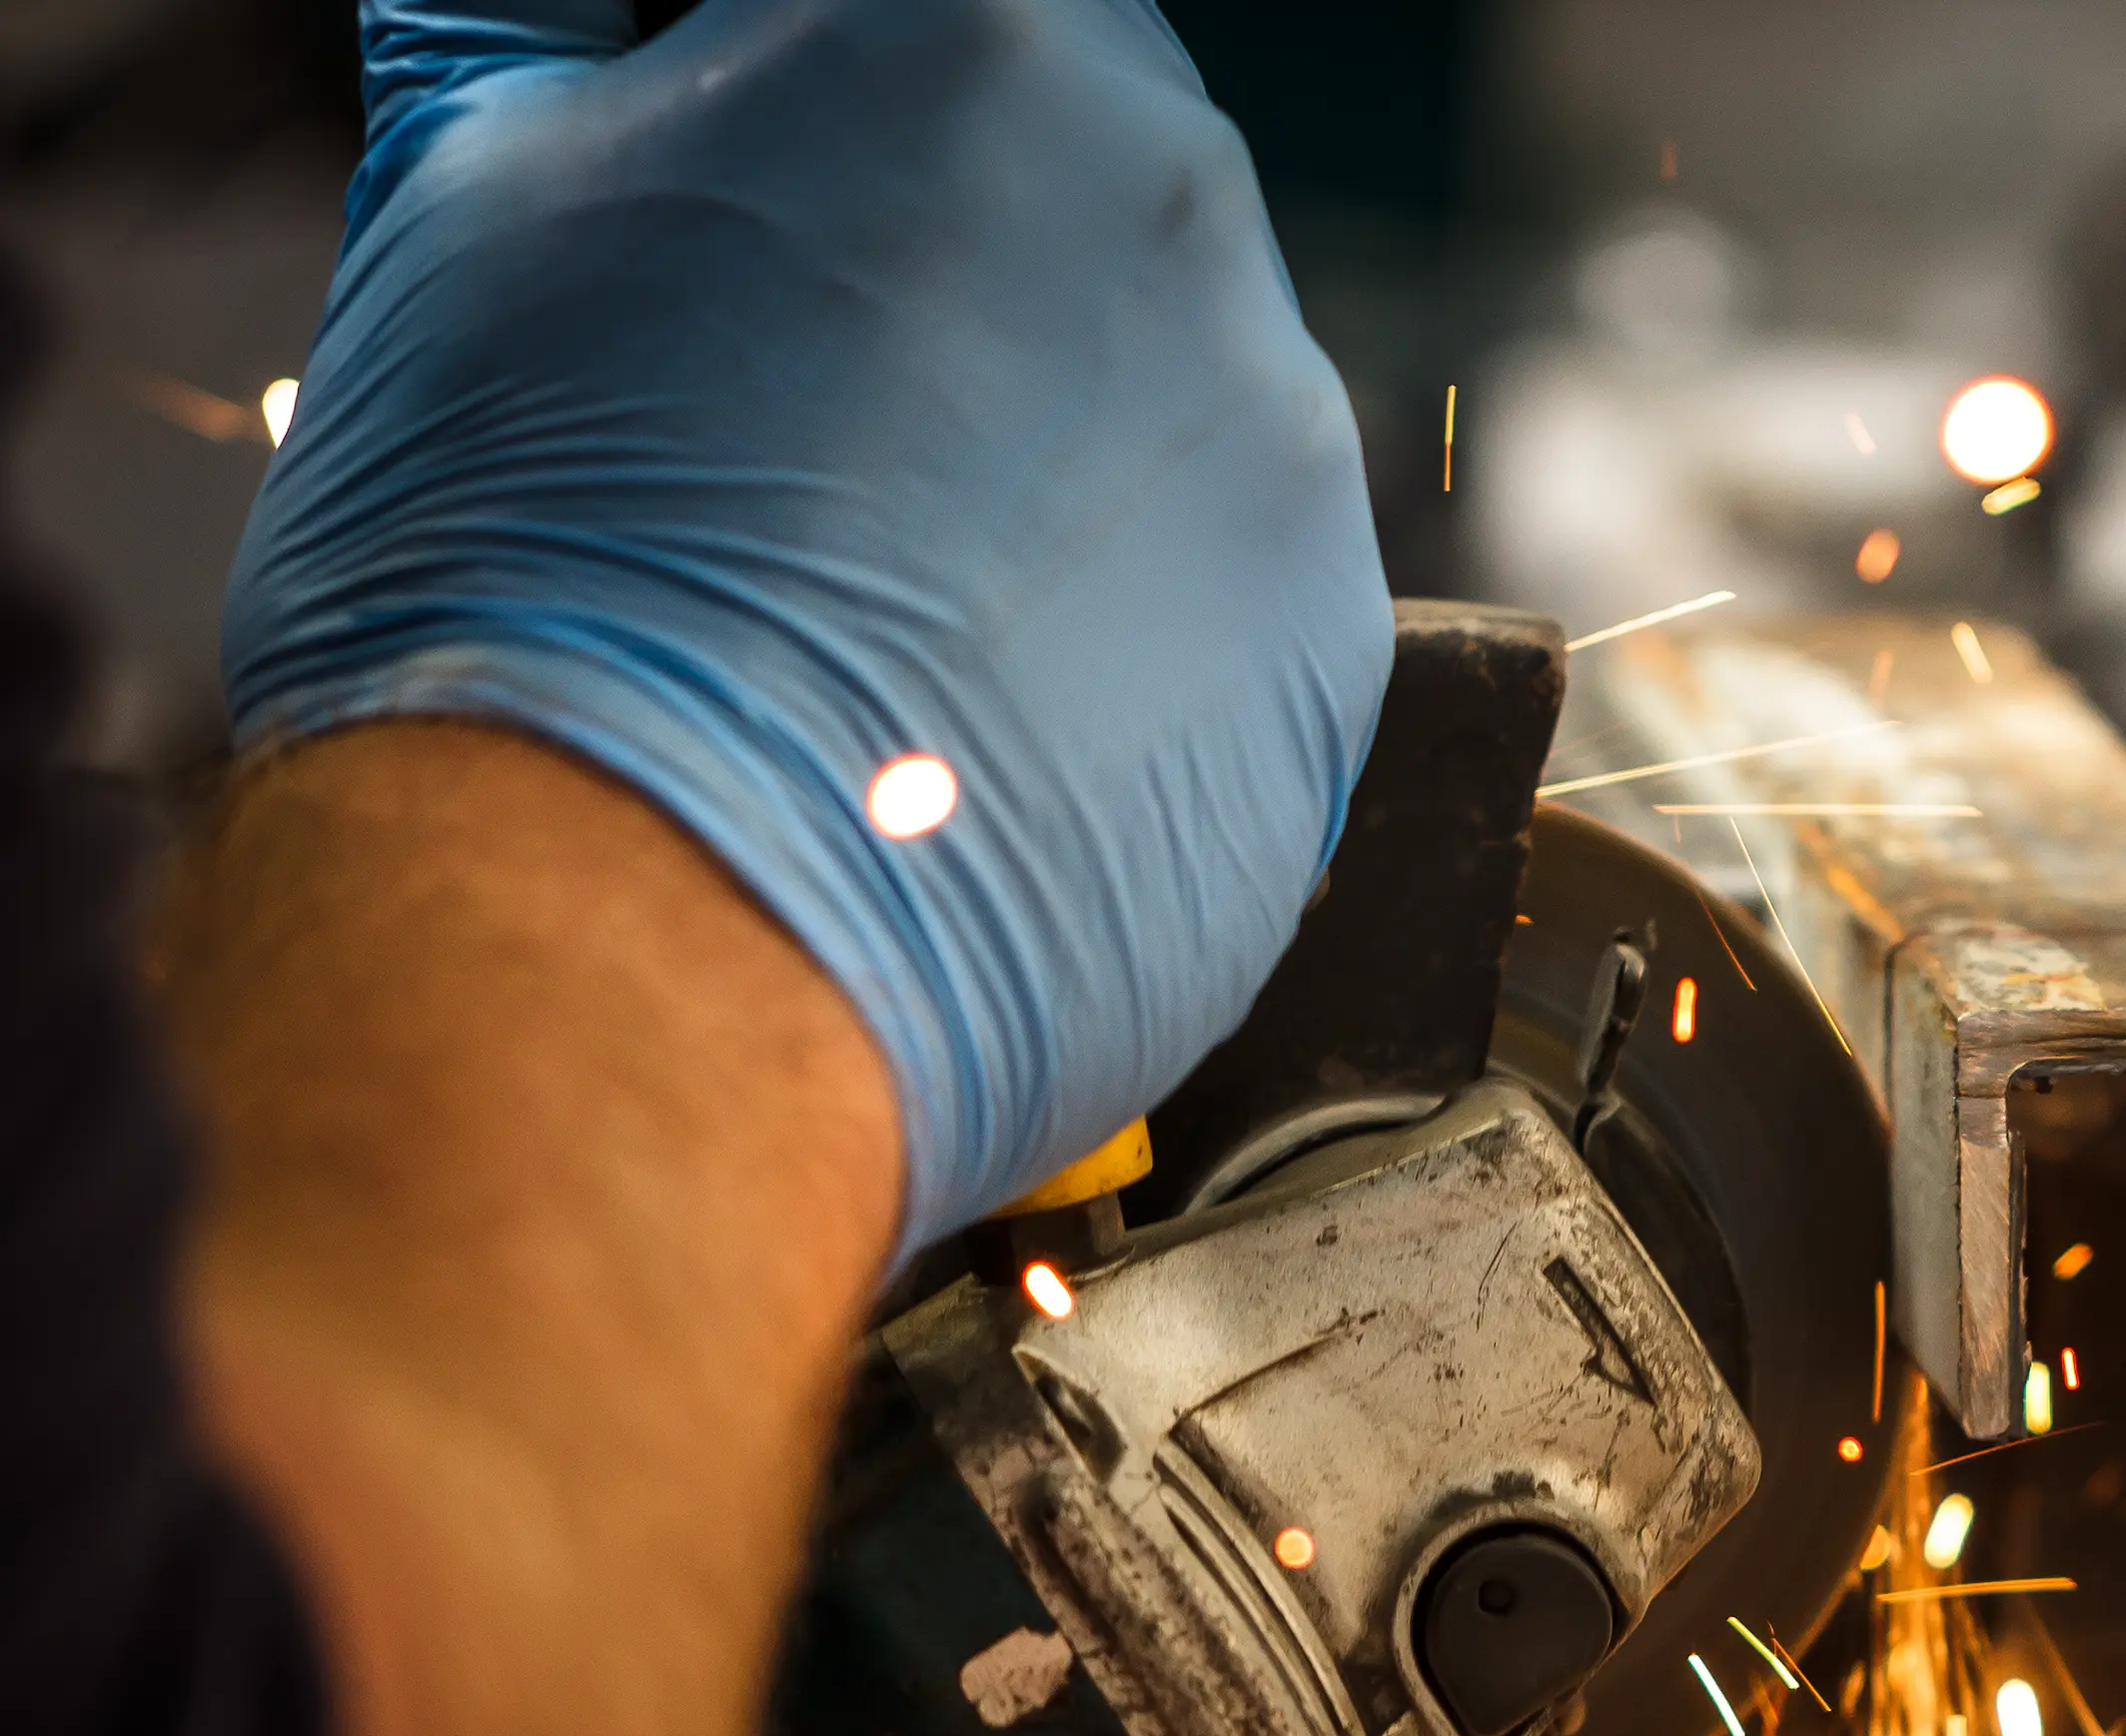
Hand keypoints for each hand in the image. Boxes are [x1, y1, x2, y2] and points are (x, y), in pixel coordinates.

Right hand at [230, 0, 1392, 1249]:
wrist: (627, 934)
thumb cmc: (516, 573)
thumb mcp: (467, 199)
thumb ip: (552, 44)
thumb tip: (573, 18)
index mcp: (979, 37)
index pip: (957, 32)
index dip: (846, 135)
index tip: (780, 244)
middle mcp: (1182, 213)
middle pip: (1089, 211)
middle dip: (964, 297)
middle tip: (797, 447)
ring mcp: (1282, 448)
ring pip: (1170, 421)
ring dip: (1051, 486)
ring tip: (872, 621)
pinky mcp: (1338, 664)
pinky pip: (1232, 618)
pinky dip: (1125, 661)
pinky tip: (974, 733)